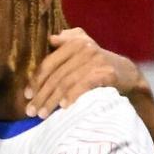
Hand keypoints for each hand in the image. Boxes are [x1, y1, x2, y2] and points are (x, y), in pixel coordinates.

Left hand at [27, 28, 141, 118]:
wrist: (126, 74)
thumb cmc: (96, 63)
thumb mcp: (83, 47)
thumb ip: (67, 41)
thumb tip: (51, 38)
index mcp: (75, 41)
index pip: (49, 63)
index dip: (36, 80)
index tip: (27, 96)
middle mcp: (85, 48)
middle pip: (56, 75)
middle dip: (41, 95)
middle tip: (31, 111)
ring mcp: (96, 60)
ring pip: (66, 83)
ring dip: (52, 101)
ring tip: (42, 114)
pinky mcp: (106, 73)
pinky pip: (84, 85)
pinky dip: (72, 96)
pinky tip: (63, 107)